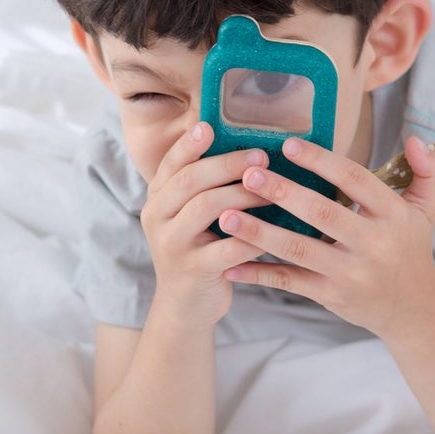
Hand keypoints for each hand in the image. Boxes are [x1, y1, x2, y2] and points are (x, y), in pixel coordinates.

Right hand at [136, 121, 268, 330]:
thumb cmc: (198, 250)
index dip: (188, 144)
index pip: (170, 164)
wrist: (185, 307)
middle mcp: (157, 218)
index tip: (209, 126)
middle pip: (190, 180)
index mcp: (157, 199)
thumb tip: (247, 151)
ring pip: (207, 208)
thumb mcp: (188, 217)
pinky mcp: (193, 270)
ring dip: (244, 195)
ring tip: (273, 190)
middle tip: (261, 156)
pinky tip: (278, 229)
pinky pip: (227, 247)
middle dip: (227, 164)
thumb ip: (205, 188)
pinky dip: (254, 236)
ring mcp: (172, 244)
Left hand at [221, 134, 434, 338]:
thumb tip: (415, 140)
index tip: (289, 145)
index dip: (323, 162)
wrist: (413, 308)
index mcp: (392, 215)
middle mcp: (372, 244)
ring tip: (226, 216)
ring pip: (299, 250)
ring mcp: (349, 273)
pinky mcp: (331, 296)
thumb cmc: (411, 247)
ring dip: (260, 233)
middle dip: (283, 193)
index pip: (355, 181)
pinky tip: (230, 263)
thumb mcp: (426, 208)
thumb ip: (427, 171)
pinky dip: (259, 274)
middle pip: (322, 214)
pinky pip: (290, 283)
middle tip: (248, 174)